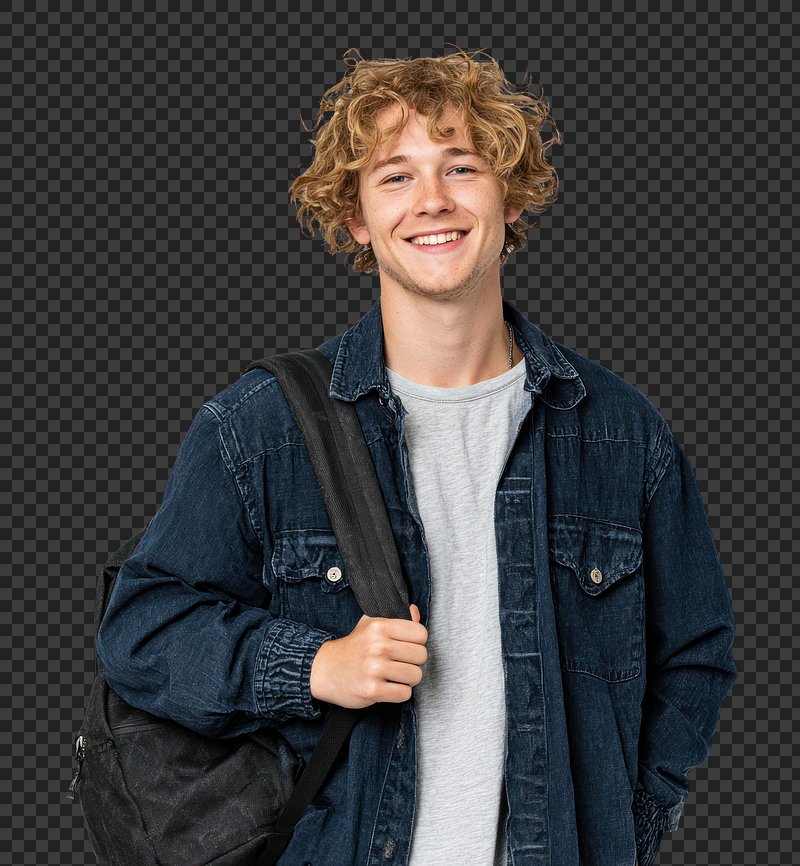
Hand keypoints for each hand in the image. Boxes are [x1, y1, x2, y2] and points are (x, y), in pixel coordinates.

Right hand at [310, 603, 428, 707]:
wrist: (324, 669)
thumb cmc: (352, 648)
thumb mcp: (370, 625)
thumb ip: (395, 617)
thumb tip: (414, 611)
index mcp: (380, 627)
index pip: (420, 633)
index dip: (418, 641)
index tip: (408, 646)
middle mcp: (378, 646)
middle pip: (421, 655)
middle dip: (414, 661)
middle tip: (402, 662)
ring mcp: (375, 669)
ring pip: (415, 675)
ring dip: (408, 679)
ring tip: (396, 675)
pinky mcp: (372, 690)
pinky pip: (404, 694)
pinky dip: (400, 693)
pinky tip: (390, 687)